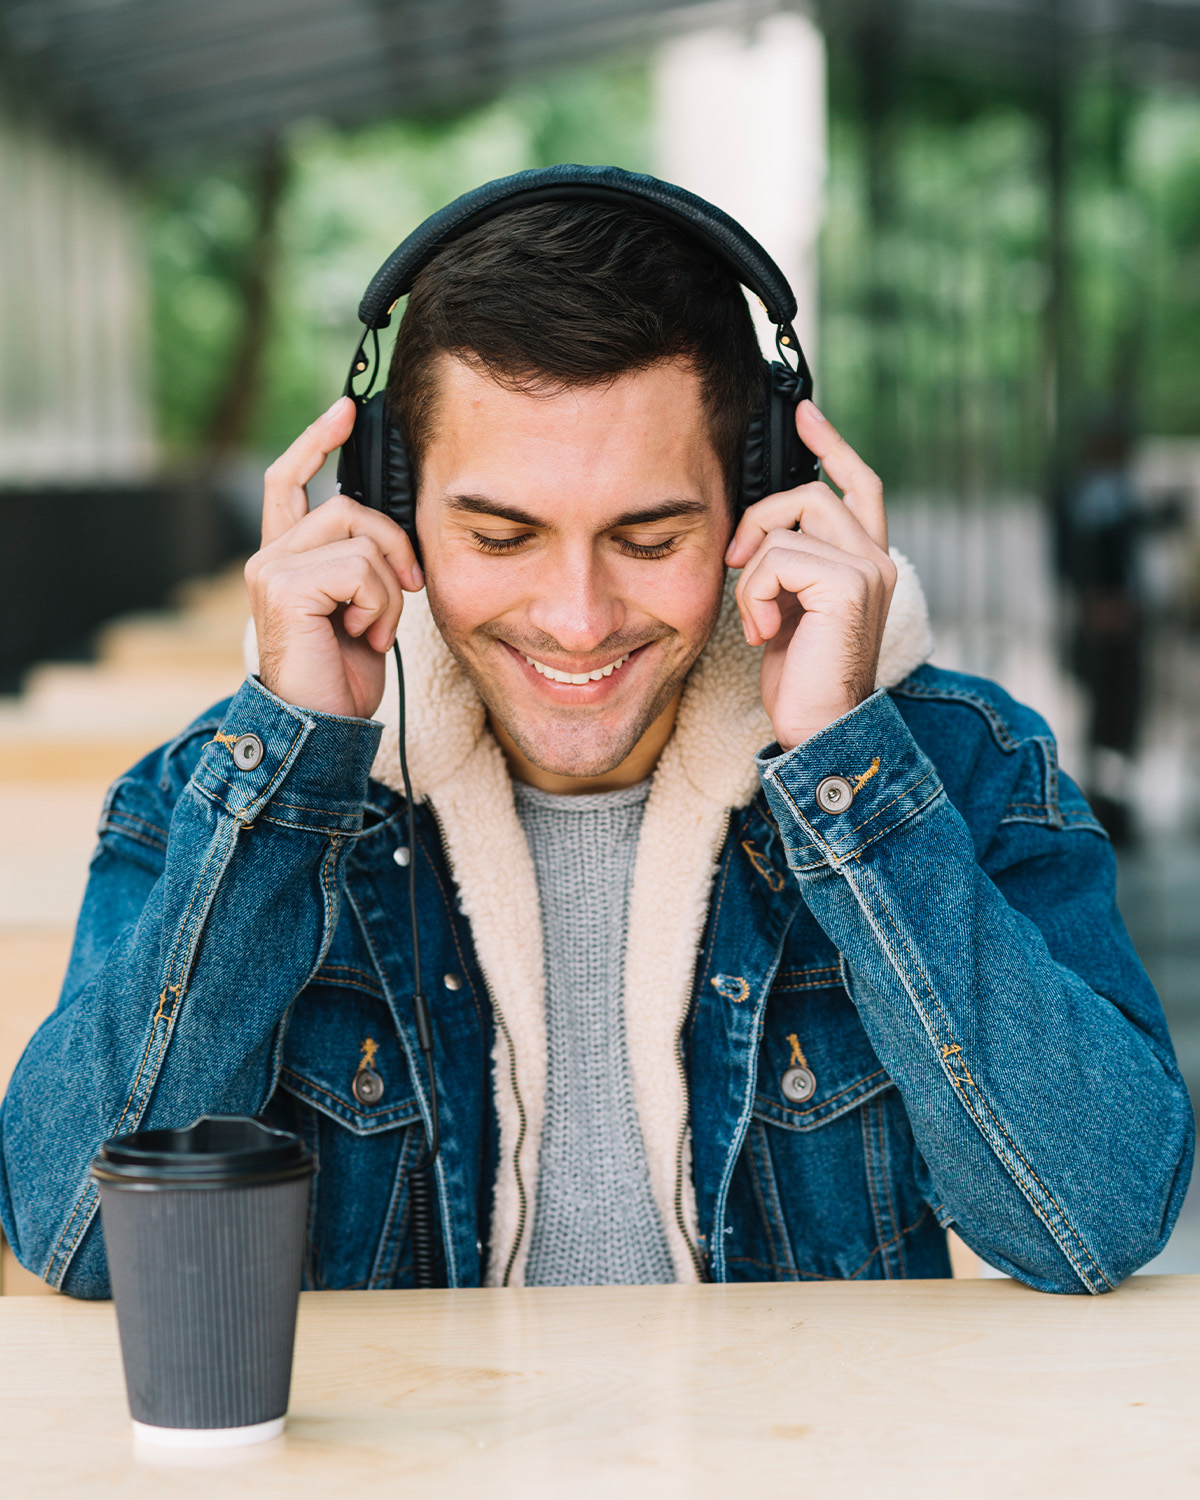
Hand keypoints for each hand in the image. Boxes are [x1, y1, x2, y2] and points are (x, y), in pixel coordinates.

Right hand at [244, 397, 423, 718]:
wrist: (320, 728)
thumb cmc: (344, 676)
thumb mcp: (365, 606)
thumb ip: (366, 561)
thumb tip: (396, 530)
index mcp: (287, 558)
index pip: (289, 481)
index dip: (315, 442)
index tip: (344, 409)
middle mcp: (270, 557)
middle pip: (350, 507)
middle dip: (395, 548)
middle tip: (406, 590)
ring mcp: (271, 569)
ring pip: (361, 538)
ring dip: (388, 589)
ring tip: (372, 628)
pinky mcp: (282, 586)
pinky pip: (359, 567)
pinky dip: (379, 604)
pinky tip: (362, 635)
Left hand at [725, 401, 895, 750]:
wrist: (820, 729)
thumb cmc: (801, 679)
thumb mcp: (789, 608)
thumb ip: (790, 564)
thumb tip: (758, 530)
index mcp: (865, 562)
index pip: (858, 485)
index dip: (832, 445)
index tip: (804, 414)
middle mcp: (876, 560)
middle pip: (812, 492)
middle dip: (761, 516)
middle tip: (736, 560)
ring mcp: (868, 569)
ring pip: (788, 525)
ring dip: (753, 570)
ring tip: (757, 617)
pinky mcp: (849, 585)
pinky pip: (777, 557)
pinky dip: (755, 594)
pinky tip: (764, 633)